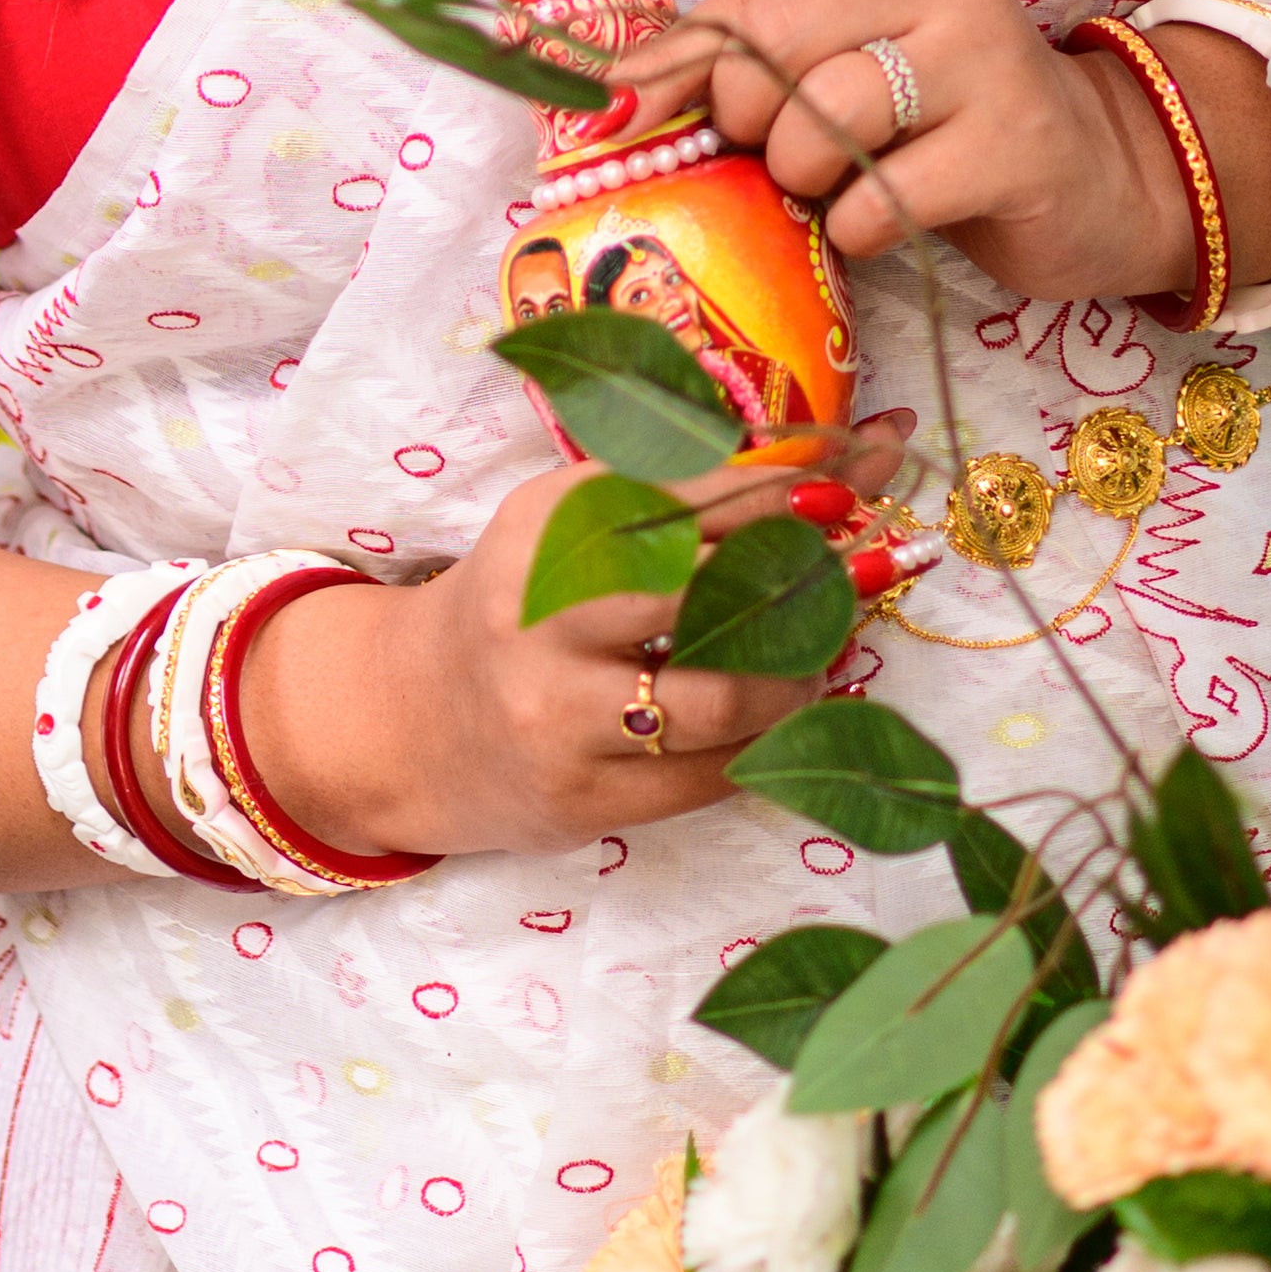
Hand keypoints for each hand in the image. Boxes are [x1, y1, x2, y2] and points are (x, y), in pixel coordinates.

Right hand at [253, 415, 915, 859]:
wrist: (406, 724)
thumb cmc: (518, 607)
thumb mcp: (567, 528)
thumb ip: (674, 497)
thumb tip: (829, 471)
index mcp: (547, 528)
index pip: (687, 490)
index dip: (785, 481)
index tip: (861, 471)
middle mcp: (546, 615)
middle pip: (704, 584)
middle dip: (802, 574)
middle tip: (864, 564)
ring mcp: (561, 715)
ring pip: (722, 696)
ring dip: (797, 673)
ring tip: (817, 655)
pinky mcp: (583, 800)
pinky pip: (710, 774)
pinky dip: (765, 742)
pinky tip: (782, 715)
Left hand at [611, 0, 1250, 310]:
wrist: (1097, 175)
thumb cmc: (947, 121)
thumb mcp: (856, 61)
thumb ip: (755, 59)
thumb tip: (613, 94)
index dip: (679, 64)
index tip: (629, 119)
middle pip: (776, 40)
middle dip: (746, 117)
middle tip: (771, 156)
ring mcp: (986, 61)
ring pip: (824, 116)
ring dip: (802, 177)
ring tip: (832, 189)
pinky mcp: (1014, 148)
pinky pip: (881, 197)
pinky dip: (856, 226)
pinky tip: (880, 222)